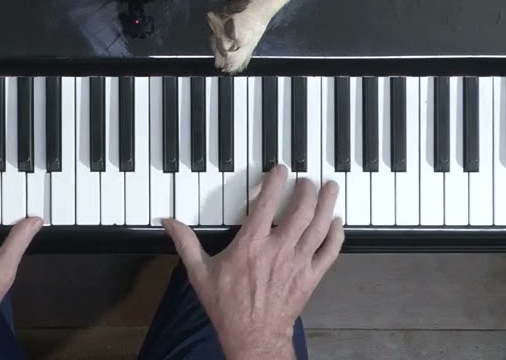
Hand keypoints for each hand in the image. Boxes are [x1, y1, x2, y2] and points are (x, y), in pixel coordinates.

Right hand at [163, 165, 342, 359]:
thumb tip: (168, 222)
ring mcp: (297, 263)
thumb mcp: (200, 273)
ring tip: (329, 188)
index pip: (267, 203)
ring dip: (326, 204)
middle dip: (306, 190)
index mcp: (251, 244)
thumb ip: (186, 242)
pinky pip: (330, 252)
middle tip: (306, 180)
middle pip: (300, 210)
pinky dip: (336, 234)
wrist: (252, 337)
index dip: (275, 181)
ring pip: (319, 226)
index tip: (281, 169)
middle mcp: (278, 249)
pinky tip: (337, 222)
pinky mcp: (310, 277)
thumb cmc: (227, 307)